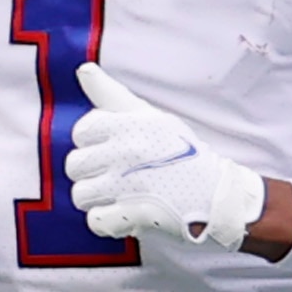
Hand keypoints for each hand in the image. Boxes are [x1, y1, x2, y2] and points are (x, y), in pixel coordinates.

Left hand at [67, 66, 265, 250]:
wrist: (216, 194)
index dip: (93, 143)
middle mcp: (126, 151)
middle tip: (117, 177)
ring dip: (97, 199)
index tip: (114, 150)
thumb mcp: (150, 117)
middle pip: (75, 165)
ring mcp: (128, 184)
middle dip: (91, 173)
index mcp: (130, 124)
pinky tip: (124, 216)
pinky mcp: (134, 215)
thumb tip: (83, 69)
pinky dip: (107, 223)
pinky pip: (95, 221)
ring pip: (81, 194)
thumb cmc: (181, 153)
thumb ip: (112, 95)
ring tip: (120, 197)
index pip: (82, 131)